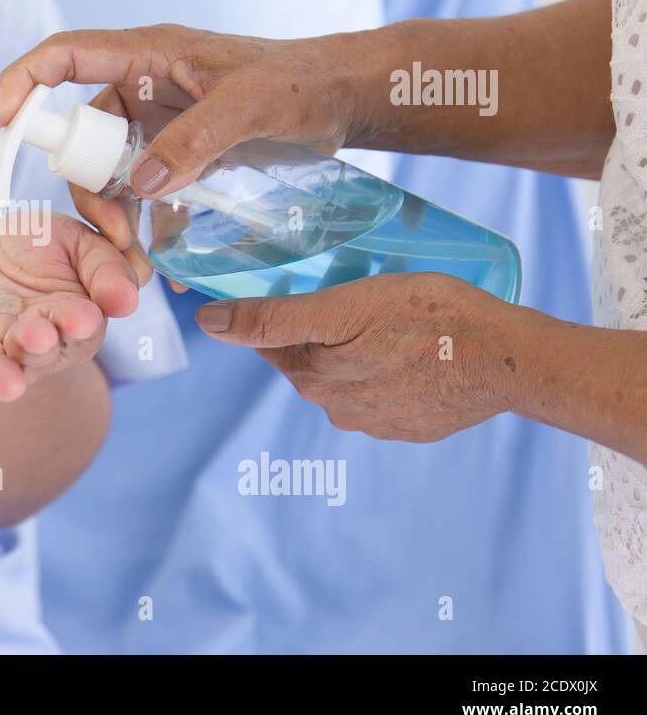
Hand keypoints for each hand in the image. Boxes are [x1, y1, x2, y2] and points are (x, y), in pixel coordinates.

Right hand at [0, 25, 386, 276]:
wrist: (343, 101)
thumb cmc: (299, 82)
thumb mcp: (250, 104)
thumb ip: (196, 140)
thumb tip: (139, 185)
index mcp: (147, 55)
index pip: (64, 57)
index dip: (23, 82)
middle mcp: (143, 89)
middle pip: (83, 138)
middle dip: (89, 189)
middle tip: (116, 236)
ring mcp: (159, 126)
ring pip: (111, 175)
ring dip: (116, 219)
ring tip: (141, 264)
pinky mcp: (180, 158)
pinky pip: (146, 196)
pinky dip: (149, 228)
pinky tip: (167, 263)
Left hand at [0, 212, 138, 402]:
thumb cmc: (35, 249)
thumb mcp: (75, 243)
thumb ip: (106, 267)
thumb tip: (128, 299)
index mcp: (67, 322)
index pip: (78, 330)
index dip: (79, 324)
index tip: (83, 317)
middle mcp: (25, 346)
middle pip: (35, 355)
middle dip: (37, 347)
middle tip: (39, 336)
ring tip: (6, 382)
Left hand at [194, 273, 529, 441]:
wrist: (507, 359)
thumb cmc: (426, 320)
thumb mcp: (343, 306)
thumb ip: (273, 317)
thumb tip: (208, 322)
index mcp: (314, 381)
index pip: (273, 342)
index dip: (279, 312)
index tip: (302, 289)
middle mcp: (339, 410)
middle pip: (310, 359)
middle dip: (322, 330)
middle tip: (355, 296)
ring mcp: (380, 423)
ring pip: (350, 375)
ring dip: (359, 350)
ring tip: (391, 320)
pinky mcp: (416, 425)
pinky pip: (388, 391)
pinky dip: (393, 369)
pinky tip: (414, 349)